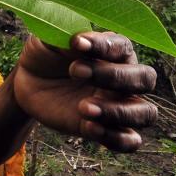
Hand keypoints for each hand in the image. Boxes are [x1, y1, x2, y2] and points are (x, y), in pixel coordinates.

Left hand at [12, 32, 157, 151]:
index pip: (123, 46)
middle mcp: (124, 77)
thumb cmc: (46, 54)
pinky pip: (130, 141)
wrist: (29, 82)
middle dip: (114, 77)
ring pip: (146, 113)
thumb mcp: (49, 39)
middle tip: (75, 72)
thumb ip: (63, 34)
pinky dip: (115, 138)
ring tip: (84, 108)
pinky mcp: (108, 128)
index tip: (77, 43)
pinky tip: (88, 128)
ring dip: (119, 112)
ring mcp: (119, 105)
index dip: (103, 46)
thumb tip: (78, 40)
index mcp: (114, 50)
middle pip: (145, 79)